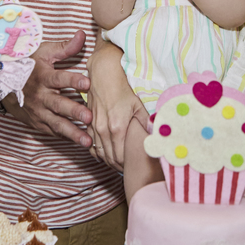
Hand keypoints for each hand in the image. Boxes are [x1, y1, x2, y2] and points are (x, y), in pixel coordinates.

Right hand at [1, 31, 93, 147]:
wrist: (3, 83)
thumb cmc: (28, 64)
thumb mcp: (43, 52)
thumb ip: (65, 47)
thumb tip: (83, 34)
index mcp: (43, 77)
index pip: (60, 79)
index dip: (73, 81)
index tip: (87, 83)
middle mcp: (40, 96)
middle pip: (59, 105)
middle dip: (74, 112)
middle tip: (90, 118)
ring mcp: (38, 111)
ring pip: (56, 124)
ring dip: (72, 133)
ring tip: (87, 142)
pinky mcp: (37, 122)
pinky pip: (52, 131)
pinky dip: (65, 138)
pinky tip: (79, 143)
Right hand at [86, 39, 149, 170]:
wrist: (104, 73)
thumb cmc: (124, 87)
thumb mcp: (139, 105)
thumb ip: (146, 123)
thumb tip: (156, 137)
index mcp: (117, 128)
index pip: (120, 157)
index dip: (127, 166)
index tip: (134, 169)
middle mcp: (103, 130)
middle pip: (110, 158)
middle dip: (119, 166)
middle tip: (129, 170)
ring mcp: (94, 127)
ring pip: (99, 153)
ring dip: (108, 161)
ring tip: (119, 165)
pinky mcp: (89, 122)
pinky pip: (91, 144)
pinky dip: (98, 152)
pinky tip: (106, 154)